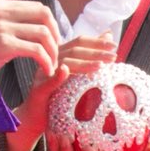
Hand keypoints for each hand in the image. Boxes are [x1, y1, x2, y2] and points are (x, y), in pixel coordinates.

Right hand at [0, 0, 59, 75]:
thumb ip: (8, 22)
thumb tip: (37, 23)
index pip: (37, 7)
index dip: (50, 24)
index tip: (53, 41)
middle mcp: (0, 12)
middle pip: (44, 15)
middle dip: (55, 34)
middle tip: (56, 53)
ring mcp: (1, 26)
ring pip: (43, 33)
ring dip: (52, 51)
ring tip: (51, 65)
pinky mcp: (3, 44)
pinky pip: (36, 50)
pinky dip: (46, 61)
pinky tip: (47, 71)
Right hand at [8, 34, 117, 150]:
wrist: (35, 116)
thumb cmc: (58, 95)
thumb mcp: (74, 75)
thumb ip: (89, 55)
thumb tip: (108, 35)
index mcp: (60, 54)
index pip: (79, 42)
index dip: (96, 41)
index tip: (114, 45)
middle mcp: (51, 60)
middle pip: (74, 50)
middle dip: (95, 51)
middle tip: (113, 56)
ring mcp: (45, 73)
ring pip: (65, 62)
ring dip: (83, 63)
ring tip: (100, 66)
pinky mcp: (40, 89)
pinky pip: (49, 81)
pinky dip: (58, 75)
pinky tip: (66, 71)